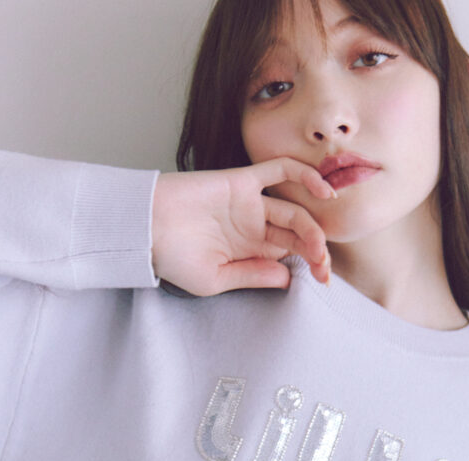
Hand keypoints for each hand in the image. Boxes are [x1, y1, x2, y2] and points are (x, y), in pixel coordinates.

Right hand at [151, 158, 335, 295]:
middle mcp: (253, 227)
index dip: (310, 265)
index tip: (323, 280)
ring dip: (313, 227)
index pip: (290, 255)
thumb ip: (252, 276)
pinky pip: (280, 170)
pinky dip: (304, 175)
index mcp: (248, 252)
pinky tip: (323, 190)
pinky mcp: (242, 180)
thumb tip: (288, 278)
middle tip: (324, 268)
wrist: (144, 230)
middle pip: (297, 235)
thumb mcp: (215, 280)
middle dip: (316, 251)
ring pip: (294, 209)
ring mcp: (249, 204)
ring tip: (319, 247)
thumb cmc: (171, 259)